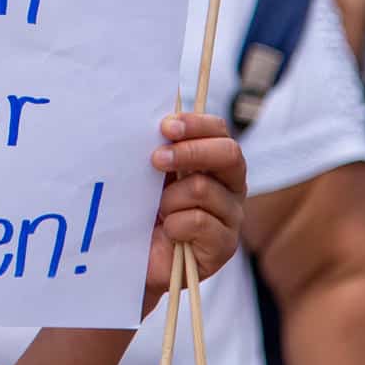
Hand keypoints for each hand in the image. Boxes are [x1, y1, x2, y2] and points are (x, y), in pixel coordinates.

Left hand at [144, 113, 245, 314]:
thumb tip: (159, 105)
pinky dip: (174, 225)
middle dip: (189, 152)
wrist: (132, 259)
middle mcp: (230, 186)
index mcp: (214, 162)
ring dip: (170, 199)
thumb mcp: (148, 172)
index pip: (219, 130)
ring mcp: (231, 217)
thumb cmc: (140, 209)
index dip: (195, 124)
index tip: (164, 127)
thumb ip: (160, 143)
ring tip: (156, 212)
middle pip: (229, 154)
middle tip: (155, 161)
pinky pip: (200, 221)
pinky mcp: (224, 246)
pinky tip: (166, 232)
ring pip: (204, 189)